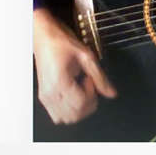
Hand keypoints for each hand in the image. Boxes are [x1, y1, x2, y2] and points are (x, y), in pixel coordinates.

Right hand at [33, 7, 116, 124]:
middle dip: (87, 103)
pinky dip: (69, 109)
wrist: (43, 36)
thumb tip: (111, 93)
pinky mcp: (44, 97)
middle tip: (87, 84)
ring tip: (79, 88)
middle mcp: (50, 93)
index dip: (92, 95)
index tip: (91, 80)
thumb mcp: (86, 55)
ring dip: (78, 108)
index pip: (81, 104)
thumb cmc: (60, 42)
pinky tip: (72, 93)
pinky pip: (57, 115)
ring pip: (66, 118)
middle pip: (74, 115)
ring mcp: (45, 97)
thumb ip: (100, 77)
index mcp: (60, 82)